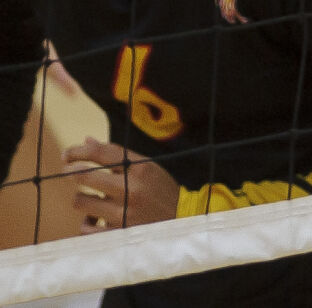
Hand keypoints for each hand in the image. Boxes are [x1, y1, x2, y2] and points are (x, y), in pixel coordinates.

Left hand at [64, 139, 178, 232]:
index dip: (79, 151)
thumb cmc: (159, 190)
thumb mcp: (146, 167)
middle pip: (85, 176)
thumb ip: (118, 155)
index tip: (67, 154)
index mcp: (141, 169)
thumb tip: (86, 140)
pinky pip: (86, 228)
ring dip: (81, 198)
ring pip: (81, 202)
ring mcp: (124, 213)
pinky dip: (87, 222)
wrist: (182, 220)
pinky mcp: (118, 234)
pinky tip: (94, 219)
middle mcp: (132, 190)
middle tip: (67, 170)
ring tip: (88, 198)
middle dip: (70, 171)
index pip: (103, 153)